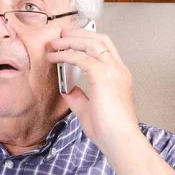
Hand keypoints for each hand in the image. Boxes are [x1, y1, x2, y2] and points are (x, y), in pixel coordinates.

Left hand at [47, 28, 140, 153]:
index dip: (89, 41)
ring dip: (71, 40)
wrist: (119, 140)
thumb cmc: (109, 130)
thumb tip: (66, 89)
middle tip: (63, 34)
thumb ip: (78, 96)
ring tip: (56, 42)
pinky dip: (65, 54)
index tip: (73, 40)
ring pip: (91, 43)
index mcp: (119, 76)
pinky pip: (80, 57)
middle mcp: (118, 69)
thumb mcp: (88, 109)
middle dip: (80, 33)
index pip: (105, 49)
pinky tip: (54, 57)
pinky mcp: (102, 75)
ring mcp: (112, 70)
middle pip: (100, 39)